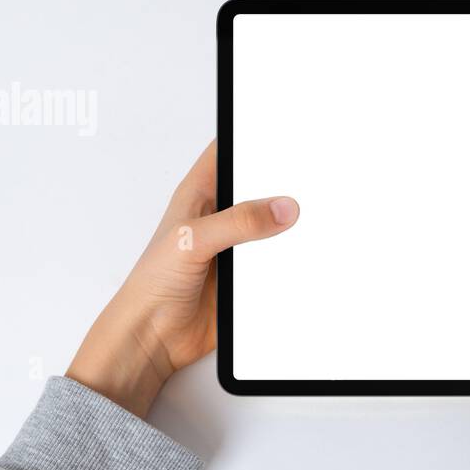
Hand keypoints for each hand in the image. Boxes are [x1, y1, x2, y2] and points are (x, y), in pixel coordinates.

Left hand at [67, 141, 298, 416]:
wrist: (153, 338)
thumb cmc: (152, 285)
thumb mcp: (192, 240)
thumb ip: (238, 221)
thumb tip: (282, 207)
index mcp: (201, 194)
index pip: (231, 152)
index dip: (255, 137)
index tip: (287, 131)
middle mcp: (222, 217)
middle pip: (262, 188)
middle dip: (286, 183)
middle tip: (313, 178)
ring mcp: (239, 247)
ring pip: (277, 226)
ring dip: (292, 226)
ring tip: (317, 217)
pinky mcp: (251, 276)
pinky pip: (281, 262)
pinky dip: (295, 259)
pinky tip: (307, 256)